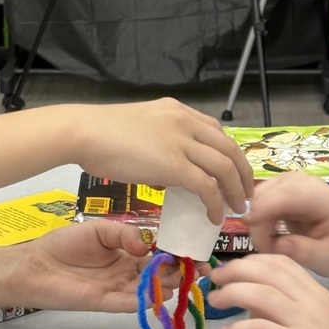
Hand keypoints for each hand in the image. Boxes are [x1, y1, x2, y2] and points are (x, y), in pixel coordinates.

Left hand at [6, 219, 181, 312]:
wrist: (35, 264)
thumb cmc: (63, 245)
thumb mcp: (99, 229)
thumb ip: (124, 233)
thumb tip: (147, 246)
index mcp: (127, 255)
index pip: (159, 257)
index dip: (177, 257)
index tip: (196, 255)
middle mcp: (127, 274)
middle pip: (160, 276)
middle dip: (178, 273)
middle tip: (196, 268)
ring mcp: (118, 290)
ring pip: (150, 291)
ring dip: (166, 286)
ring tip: (180, 277)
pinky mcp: (105, 303)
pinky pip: (131, 304)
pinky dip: (146, 300)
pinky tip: (160, 293)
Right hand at [70, 98, 253, 222]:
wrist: (83, 133)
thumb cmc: (100, 134)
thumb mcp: (139, 130)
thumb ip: (158, 147)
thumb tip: (165, 174)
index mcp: (178, 111)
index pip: (216, 131)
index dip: (230, 154)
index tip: (233, 173)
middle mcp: (185, 122)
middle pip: (229, 148)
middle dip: (242, 174)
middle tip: (245, 194)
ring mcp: (181, 142)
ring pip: (224, 167)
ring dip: (235, 191)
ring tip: (236, 208)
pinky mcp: (174, 164)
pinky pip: (206, 187)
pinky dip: (215, 203)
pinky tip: (214, 217)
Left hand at [208, 254, 328, 328]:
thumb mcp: (319, 328)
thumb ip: (289, 313)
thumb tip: (252, 308)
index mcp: (318, 295)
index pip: (282, 263)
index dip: (250, 261)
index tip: (230, 269)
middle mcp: (313, 303)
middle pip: (267, 271)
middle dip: (234, 270)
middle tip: (213, 279)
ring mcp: (307, 325)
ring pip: (261, 294)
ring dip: (231, 294)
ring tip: (214, 302)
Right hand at [245, 172, 328, 276]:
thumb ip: (306, 253)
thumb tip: (279, 244)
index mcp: (322, 199)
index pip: (287, 195)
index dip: (264, 207)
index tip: (247, 225)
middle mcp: (305, 183)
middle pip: (267, 195)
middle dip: (259, 224)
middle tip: (270, 250)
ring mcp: (291, 181)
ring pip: (258, 197)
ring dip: (258, 223)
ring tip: (274, 244)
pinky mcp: (281, 186)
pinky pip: (258, 200)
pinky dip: (259, 219)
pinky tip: (272, 233)